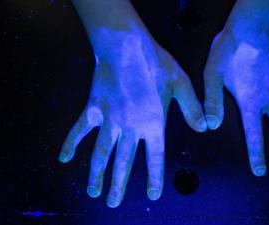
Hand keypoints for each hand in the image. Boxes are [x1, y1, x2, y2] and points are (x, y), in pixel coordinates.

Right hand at [58, 27, 205, 206]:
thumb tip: (205, 127)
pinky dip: (71, 143)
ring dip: (97, 174)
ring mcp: (109, 120)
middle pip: (123, 163)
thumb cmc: (156, 64)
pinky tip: (63, 158)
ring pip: (101, 153)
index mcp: (153, 124)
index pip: (155, 158)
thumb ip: (192, 108)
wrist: (126, 47)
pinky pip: (79, 130)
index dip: (155, 178)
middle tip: (113, 204)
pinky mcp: (93, 109)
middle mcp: (130, 128)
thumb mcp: (181, 84)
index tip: (153, 196)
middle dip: (119, 185)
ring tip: (94, 192)